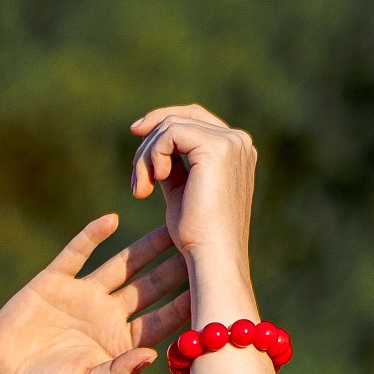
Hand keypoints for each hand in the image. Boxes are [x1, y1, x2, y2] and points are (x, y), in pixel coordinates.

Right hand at [0, 213, 190, 373]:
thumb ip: (119, 373)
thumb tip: (152, 356)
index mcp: (119, 342)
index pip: (160, 319)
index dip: (184, 305)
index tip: (210, 289)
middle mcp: (106, 314)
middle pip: (149, 285)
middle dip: (174, 268)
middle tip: (202, 245)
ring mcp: (81, 294)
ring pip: (121, 264)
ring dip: (144, 246)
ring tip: (169, 224)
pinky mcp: (54, 281)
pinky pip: (76, 253)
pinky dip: (91, 236)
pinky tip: (111, 220)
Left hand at [128, 103, 257, 281]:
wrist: (211, 257)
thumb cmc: (196, 235)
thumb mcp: (180, 191)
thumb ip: (171, 164)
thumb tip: (149, 141)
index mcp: (235, 151)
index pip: (194, 119)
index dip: (162, 122)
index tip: (136, 133)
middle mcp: (238, 141)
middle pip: (181, 117)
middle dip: (149, 140)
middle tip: (136, 178)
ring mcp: (231, 142)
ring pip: (171, 126)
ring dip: (146, 157)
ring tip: (141, 190)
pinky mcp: (217, 148)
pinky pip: (170, 133)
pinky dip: (152, 156)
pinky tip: (153, 183)